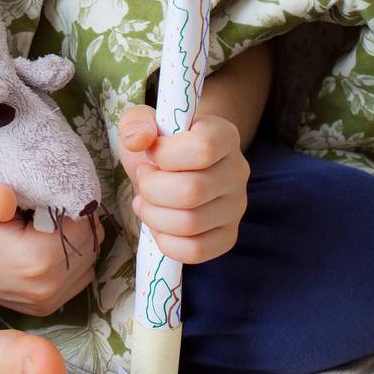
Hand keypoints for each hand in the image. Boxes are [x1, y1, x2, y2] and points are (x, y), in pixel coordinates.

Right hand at [0, 142, 101, 314]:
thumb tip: (5, 200)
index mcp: (34, 262)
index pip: (85, 220)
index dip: (71, 195)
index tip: (46, 182)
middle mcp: (47, 290)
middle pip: (91, 240)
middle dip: (76, 214)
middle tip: (43, 195)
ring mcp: (46, 303)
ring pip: (88, 256)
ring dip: (75, 232)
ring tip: (42, 213)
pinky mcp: (44, 305)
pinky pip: (79, 272)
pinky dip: (70, 251)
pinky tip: (43, 233)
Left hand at [118, 105, 248, 263]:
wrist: (177, 167)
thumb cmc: (161, 143)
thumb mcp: (143, 122)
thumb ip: (136, 123)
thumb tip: (138, 140)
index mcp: (223, 135)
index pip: (203, 148)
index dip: (166, 154)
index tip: (151, 153)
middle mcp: (238, 171)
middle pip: (192, 191)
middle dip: (152, 189)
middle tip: (143, 179)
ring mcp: (237, 207)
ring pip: (191, 224)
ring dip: (154, 215)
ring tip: (145, 202)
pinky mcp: (228, 236)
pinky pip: (196, 251)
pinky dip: (167, 242)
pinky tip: (158, 224)